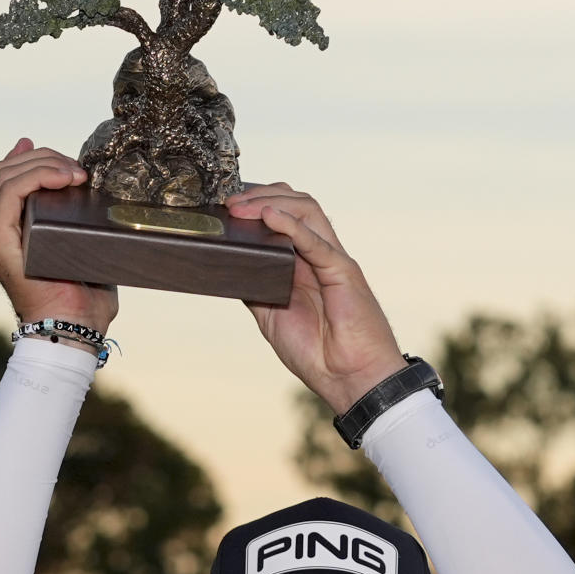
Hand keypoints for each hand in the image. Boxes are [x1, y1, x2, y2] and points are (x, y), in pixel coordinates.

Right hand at [0, 139, 118, 336]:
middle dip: (44, 158)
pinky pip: (9, 192)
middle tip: (78, 168)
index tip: (66, 159)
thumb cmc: (86, 300)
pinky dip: (36, 176)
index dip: (30, 159)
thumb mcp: (86, 252)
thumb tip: (95, 203)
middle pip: (5, 172)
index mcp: (13, 230)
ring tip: (78, 174)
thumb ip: (80, 226)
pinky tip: (64, 178)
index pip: (8, 179)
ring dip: (44, 164)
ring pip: (5, 175)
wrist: (74, 330)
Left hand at [226, 185, 404, 413]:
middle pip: (296, 203)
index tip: (225, 206)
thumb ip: (255, 289)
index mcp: (305, 262)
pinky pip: (317, 242)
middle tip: (228, 203)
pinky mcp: (343, 271)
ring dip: (271, 203)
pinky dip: (292, 225)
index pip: (284, 214)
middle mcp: (320, 254)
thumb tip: (226, 267)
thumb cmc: (317, 353)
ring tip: (241, 208)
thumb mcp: (270, 316)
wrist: (348, 378)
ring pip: (308, 210)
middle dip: (260, 195)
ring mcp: (333, 259)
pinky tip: (269, 217)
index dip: (257, 202)